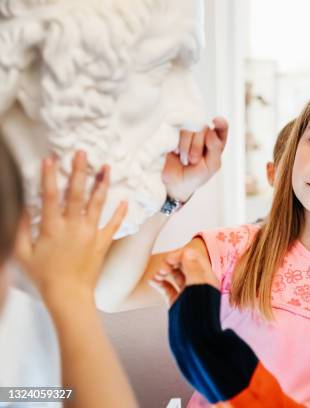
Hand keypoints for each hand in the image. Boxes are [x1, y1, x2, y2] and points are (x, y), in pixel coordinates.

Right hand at [15, 151, 126, 303]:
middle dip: (80, 171)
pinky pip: (113, 225)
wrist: (68, 295)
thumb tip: (25, 206)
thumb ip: (22, 229)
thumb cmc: (43, 276)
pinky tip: (125, 200)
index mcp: (52, 227)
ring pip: (98, 204)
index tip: (52, 159)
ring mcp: (90, 234)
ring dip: (102, 184)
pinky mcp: (102, 243)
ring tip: (107, 168)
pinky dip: (120, 213)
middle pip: (77, 193)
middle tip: (82, 153)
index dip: (50, 176)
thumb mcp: (23, 253)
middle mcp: (73, 227)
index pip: (50, 196)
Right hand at [149, 241, 218, 305]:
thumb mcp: (196, 285)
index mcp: (206, 277)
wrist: (194, 337)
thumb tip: (187, 251)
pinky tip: (152, 281)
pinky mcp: (177, 301)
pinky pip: (168, 288)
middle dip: (171, 263)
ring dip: (164, 271)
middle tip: (162, 268)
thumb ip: (192, 267)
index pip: (193, 258)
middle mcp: (197, 283)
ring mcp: (187, 292)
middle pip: (184, 265)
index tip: (169, 259)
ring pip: (175, 275)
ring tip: (156, 275)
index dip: (180, 255)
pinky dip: (160, 283)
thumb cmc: (198, 311)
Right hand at [162, 117, 228, 202]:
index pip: (221, 126)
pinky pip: (175, 128)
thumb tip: (211, 131)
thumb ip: (215, 149)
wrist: (173, 183)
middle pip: (203, 127)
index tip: (215, 122)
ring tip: (183, 159)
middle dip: (198, 145)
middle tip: (193, 160)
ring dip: (187, 145)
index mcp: (214, 140)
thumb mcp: (211, 166)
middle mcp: (201, 133)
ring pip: (189, 127)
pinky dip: (177, 141)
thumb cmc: (195, 175)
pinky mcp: (172, 131)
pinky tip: (175, 151)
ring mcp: (186, 131)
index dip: (220, 123)